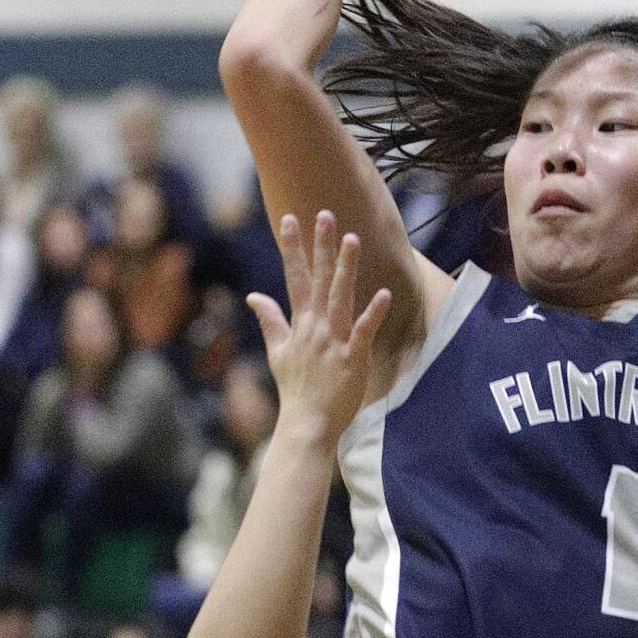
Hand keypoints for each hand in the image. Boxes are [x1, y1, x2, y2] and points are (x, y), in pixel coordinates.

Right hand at [248, 212, 390, 447]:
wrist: (308, 423)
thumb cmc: (296, 388)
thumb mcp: (278, 351)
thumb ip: (270, 320)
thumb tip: (254, 296)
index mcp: (300, 324)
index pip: (294, 278)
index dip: (293, 248)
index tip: (290, 219)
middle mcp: (316, 327)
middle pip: (319, 279)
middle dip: (321, 246)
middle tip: (324, 215)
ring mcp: (334, 341)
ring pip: (340, 297)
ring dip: (346, 268)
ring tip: (352, 238)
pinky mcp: (353, 358)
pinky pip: (364, 331)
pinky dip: (373, 313)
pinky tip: (383, 294)